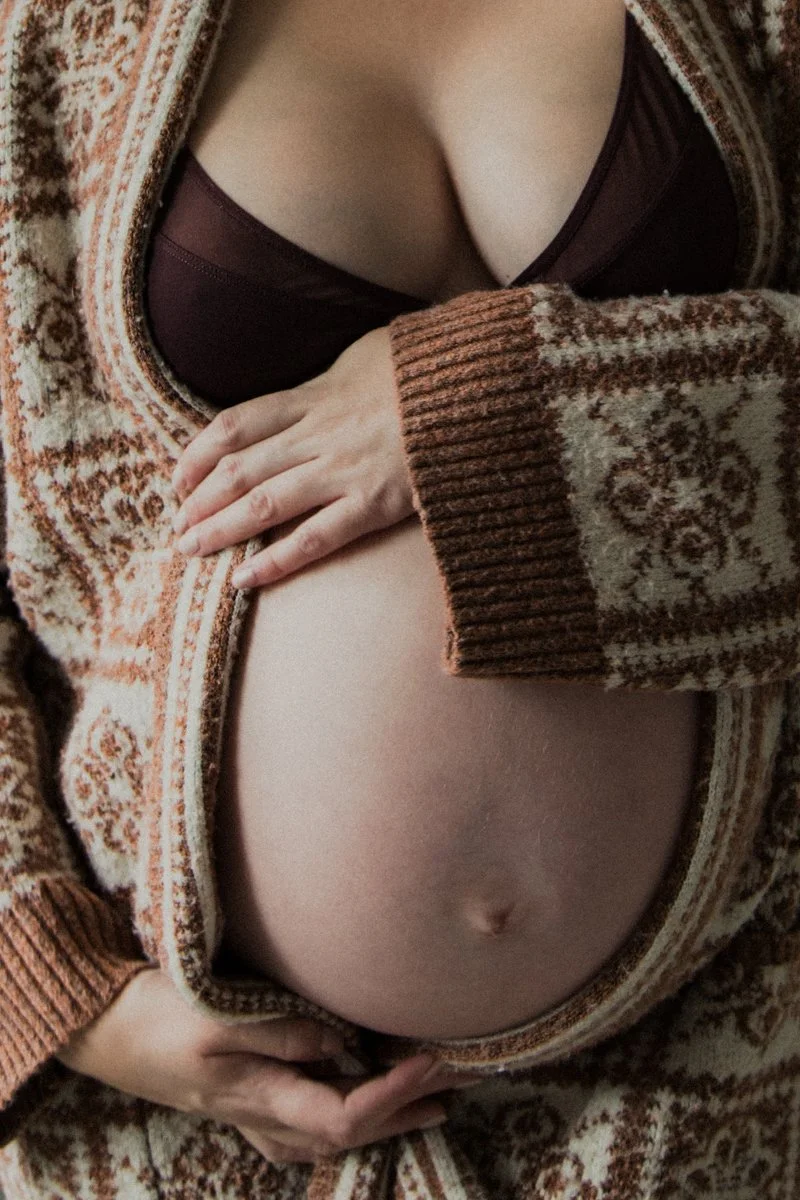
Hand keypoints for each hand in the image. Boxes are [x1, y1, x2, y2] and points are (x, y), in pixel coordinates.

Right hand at [56, 969, 472, 1164]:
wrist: (105, 1030)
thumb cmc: (158, 1018)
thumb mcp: (217, 1019)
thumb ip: (280, 1032)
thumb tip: (340, 1043)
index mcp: (259, 1097)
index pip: (345, 1115)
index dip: (394, 1095)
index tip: (433, 1061)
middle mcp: (263, 1116)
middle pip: (350, 1132)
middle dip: (406, 1109)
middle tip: (456, 1081)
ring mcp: (254, 1114)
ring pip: (334, 1133)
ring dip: (386, 1115)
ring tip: (431, 1097)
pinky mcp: (246, 1101)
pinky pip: (310, 1124)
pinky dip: (350, 1113)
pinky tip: (364, 1102)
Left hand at [171, 327, 415, 588]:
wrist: (480, 389)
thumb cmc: (429, 370)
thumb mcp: (369, 354)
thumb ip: (335, 376)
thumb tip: (322, 384)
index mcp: (315, 396)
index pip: (236, 424)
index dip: (198, 453)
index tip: (179, 477)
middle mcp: (319, 434)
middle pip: (239, 468)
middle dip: (198, 501)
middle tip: (176, 526)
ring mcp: (344, 470)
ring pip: (263, 504)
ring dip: (220, 530)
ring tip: (191, 551)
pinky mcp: (374, 503)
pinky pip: (314, 538)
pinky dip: (275, 560)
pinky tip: (244, 579)